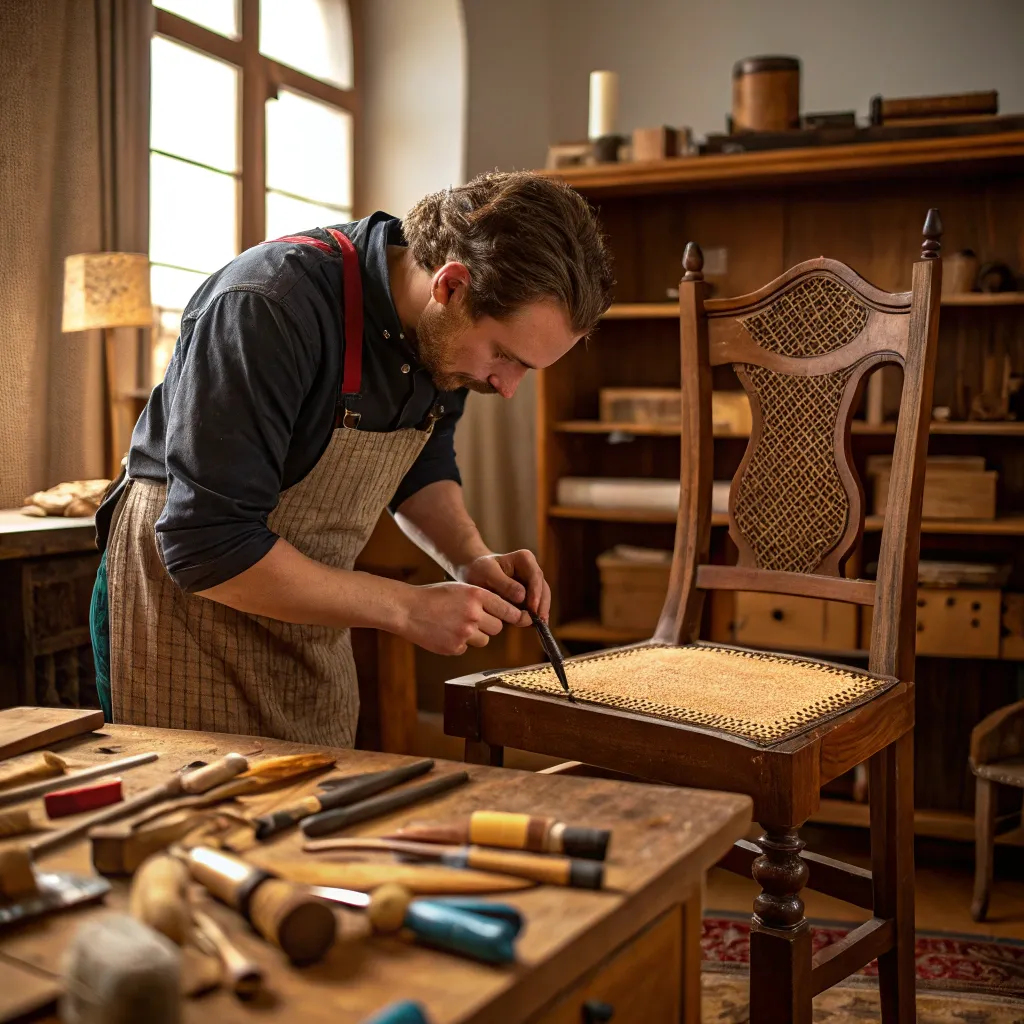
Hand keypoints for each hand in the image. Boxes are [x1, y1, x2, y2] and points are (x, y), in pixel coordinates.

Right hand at [396, 582, 521, 654]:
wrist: (407, 609)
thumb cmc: (434, 596)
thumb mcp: (460, 588)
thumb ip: (482, 599)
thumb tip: (508, 612)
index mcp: (476, 595)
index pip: (508, 609)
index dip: (515, 615)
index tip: (521, 618)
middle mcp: (473, 614)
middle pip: (498, 627)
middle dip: (490, 625)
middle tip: (475, 619)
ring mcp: (464, 633)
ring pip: (485, 639)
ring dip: (476, 635)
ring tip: (456, 624)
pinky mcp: (455, 648)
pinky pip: (467, 648)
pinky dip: (460, 643)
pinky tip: (446, 632)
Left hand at [455, 551, 551, 625]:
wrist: (473, 574)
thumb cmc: (479, 571)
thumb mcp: (487, 573)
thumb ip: (504, 584)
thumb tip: (523, 597)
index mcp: (525, 559)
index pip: (535, 576)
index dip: (536, 593)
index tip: (532, 608)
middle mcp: (532, 570)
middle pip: (543, 588)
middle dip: (542, 605)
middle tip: (540, 622)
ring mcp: (533, 584)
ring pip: (543, 599)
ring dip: (541, 612)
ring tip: (540, 627)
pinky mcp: (530, 596)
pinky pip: (536, 606)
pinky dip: (536, 616)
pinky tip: (535, 627)